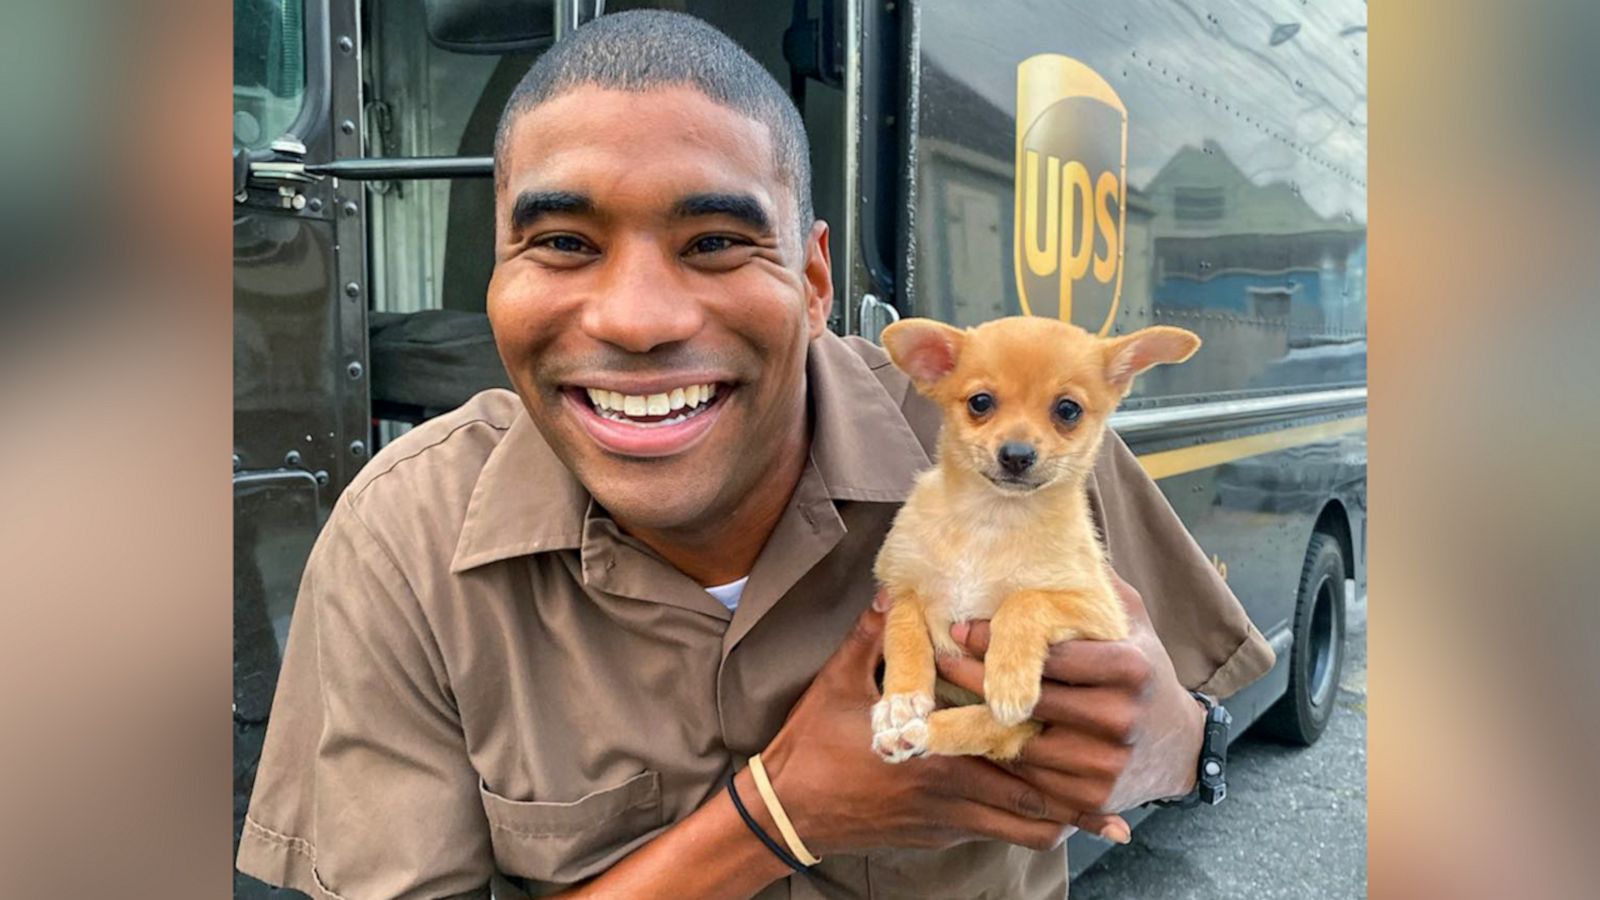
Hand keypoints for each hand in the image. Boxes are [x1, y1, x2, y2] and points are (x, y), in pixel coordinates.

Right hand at [760, 594, 1127, 855]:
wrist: (788, 808)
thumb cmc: (814, 742)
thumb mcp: (842, 680)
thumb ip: (877, 636)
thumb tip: (894, 590)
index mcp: (939, 747)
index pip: (1013, 747)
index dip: (1058, 744)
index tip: (1095, 733)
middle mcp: (952, 788)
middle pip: (1035, 800)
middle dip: (1078, 795)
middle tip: (1119, 782)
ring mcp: (948, 817)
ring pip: (1023, 827)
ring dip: (1059, 817)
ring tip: (1096, 810)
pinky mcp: (938, 833)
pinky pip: (996, 834)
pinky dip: (1025, 826)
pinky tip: (1044, 819)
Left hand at [938, 573, 1204, 834]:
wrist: (1175, 745)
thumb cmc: (1138, 668)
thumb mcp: (1126, 619)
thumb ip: (1091, 582)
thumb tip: (1051, 526)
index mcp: (1131, 667)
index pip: (1052, 654)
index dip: (999, 643)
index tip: (959, 630)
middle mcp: (1122, 717)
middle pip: (1029, 700)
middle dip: (974, 681)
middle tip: (936, 662)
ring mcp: (1106, 762)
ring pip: (1020, 745)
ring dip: (970, 727)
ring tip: (932, 701)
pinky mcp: (1089, 798)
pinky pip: (1026, 779)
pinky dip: (990, 761)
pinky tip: (957, 741)